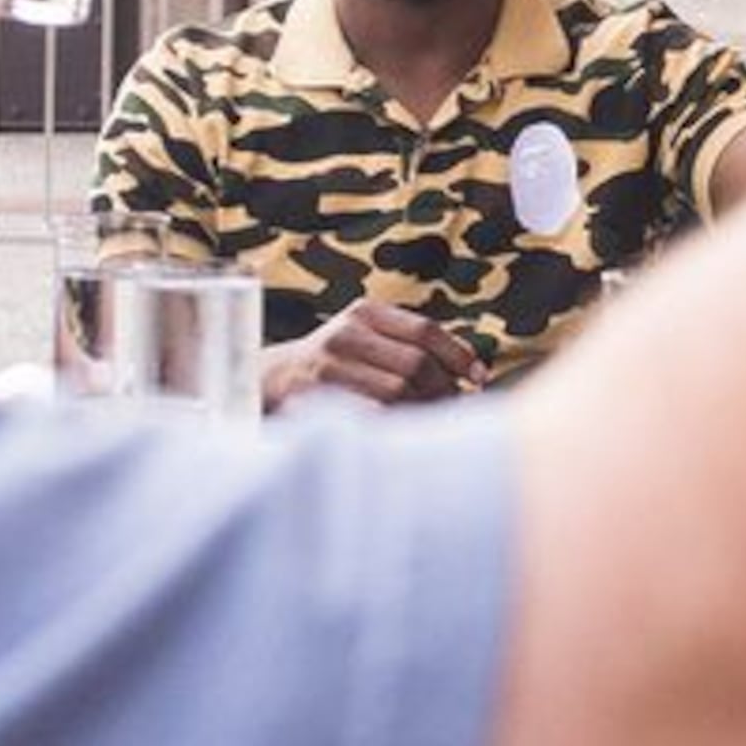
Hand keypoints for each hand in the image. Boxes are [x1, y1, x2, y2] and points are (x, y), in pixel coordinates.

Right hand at [258, 296, 489, 407]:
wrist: (267, 381)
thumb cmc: (334, 365)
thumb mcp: (366, 340)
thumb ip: (409, 348)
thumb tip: (473, 376)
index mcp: (365, 313)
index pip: (425, 330)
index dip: (458, 354)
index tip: (478, 377)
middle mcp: (346, 333)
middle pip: (416, 365)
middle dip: (443, 391)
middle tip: (454, 409)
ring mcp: (327, 365)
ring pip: (397, 392)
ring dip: (422, 411)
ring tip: (431, 423)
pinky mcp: (313, 397)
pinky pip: (370, 415)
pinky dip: (394, 426)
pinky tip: (401, 433)